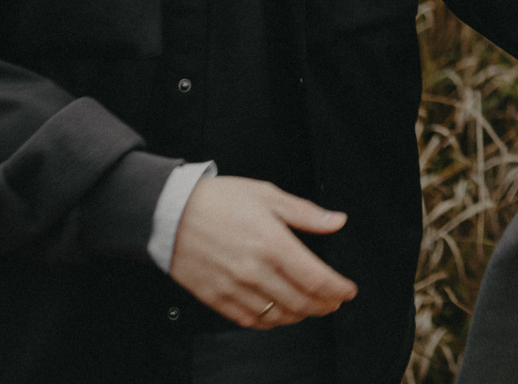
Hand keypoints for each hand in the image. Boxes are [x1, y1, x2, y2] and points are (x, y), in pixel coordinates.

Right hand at [169, 176, 357, 328]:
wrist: (169, 213)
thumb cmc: (218, 200)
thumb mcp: (267, 195)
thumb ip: (306, 213)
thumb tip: (337, 221)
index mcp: (273, 243)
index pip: (316, 279)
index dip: (338, 290)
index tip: (348, 290)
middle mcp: (255, 270)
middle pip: (301, 302)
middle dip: (325, 305)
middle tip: (335, 302)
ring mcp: (234, 288)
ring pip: (278, 315)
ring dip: (301, 315)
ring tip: (312, 308)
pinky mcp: (216, 298)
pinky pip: (250, 320)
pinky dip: (271, 322)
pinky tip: (279, 314)